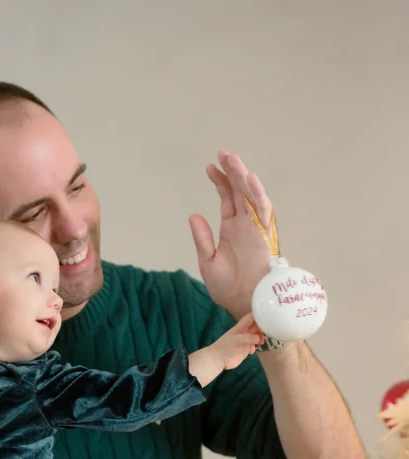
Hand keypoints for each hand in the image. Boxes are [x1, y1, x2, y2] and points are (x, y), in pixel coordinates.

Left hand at [189, 151, 273, 319]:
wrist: (245, 305)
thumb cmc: (229, 289)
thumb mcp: (208, 262)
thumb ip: (202, 238)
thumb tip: (194, 216)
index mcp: (232, 230)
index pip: (228, 199)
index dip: (220, 182)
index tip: (210, 168)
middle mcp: (245, 226)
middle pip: (240, 192)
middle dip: (232, 172)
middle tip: (222, 153)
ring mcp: (255, 229)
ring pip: (251, 196)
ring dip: (243, 177)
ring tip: (232, 160)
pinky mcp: (264, 235)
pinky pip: (263, 211)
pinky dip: (257, 194)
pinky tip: (248, 179)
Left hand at [212, 313, 264, 370]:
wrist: (218, 360)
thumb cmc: (225, 347)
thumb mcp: (236, 340)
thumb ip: (248, 338)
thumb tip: (259, 338)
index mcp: (241, 327)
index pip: (251, 318)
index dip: (259, 316)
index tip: (268, 318)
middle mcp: (244, 332)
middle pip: (256, 327)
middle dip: (262, 328)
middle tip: (267, 333)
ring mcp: (245, 341)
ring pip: (256, 336)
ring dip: (260, 338)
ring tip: (262, 342)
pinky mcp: (245, 349)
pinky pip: (254, 346)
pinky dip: (255, 347)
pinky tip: (251, 351)